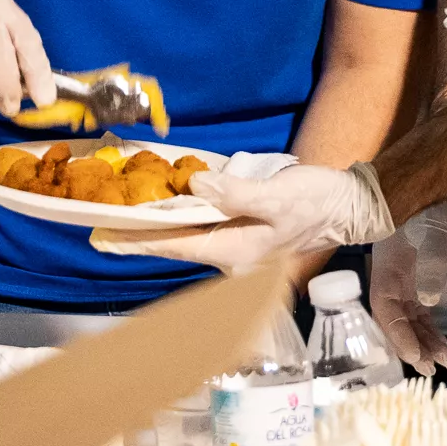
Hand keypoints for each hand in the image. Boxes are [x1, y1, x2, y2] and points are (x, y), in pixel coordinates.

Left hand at [92, 161, 395, 271]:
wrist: (348, 205)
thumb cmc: (316, 202)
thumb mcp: (278, 197)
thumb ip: (236, 194)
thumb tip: (194, 188)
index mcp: (236, 254)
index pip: (175, 246)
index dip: (136, 242)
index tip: (102, 239)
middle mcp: (231, 257)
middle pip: (175, 246)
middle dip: (138, 238)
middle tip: (98, 229)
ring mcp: (235, 247)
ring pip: (186, 237)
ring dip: (155, 229)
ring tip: (118, 220)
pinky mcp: (240, 233)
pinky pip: (201, 228)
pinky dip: (178, 220)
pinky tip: (160, 210)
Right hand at [372, 186, 446, 374]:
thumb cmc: (441, 200)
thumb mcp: (437, 231)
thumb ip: (432, 264)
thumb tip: (427, 301)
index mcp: (388, 263)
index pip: (385, 305)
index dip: (397, 332)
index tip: (414, 355)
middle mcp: (394, 275)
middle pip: (395, 317)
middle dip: (409, 344)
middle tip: (428, 368)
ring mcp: (410, 278)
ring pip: (410, 319)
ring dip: (423, 342)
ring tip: (441, 364)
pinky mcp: (426, 279)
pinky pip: (423, 312)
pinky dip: (432, 331)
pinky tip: (444, 350)